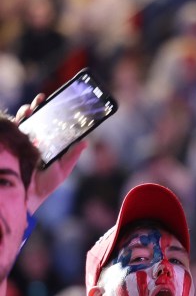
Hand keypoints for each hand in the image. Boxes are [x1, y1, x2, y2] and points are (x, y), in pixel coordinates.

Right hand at [15, 95, 85, 213]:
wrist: (28, 196)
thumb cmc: (46, 184)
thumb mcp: (63, 169)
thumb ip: (72, 155)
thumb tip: (85, 141)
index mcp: (49, 144)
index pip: (51, 124)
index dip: (54, 112)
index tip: (59, 102)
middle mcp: (34, 140)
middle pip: (36, 118)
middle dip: (38, 106)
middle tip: (42, 99)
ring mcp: (21, 142)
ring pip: (24, 121)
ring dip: (27, 111)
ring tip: (32, 108)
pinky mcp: (11, 145)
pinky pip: (12, 130)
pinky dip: (16, 122)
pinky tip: (22, 118)